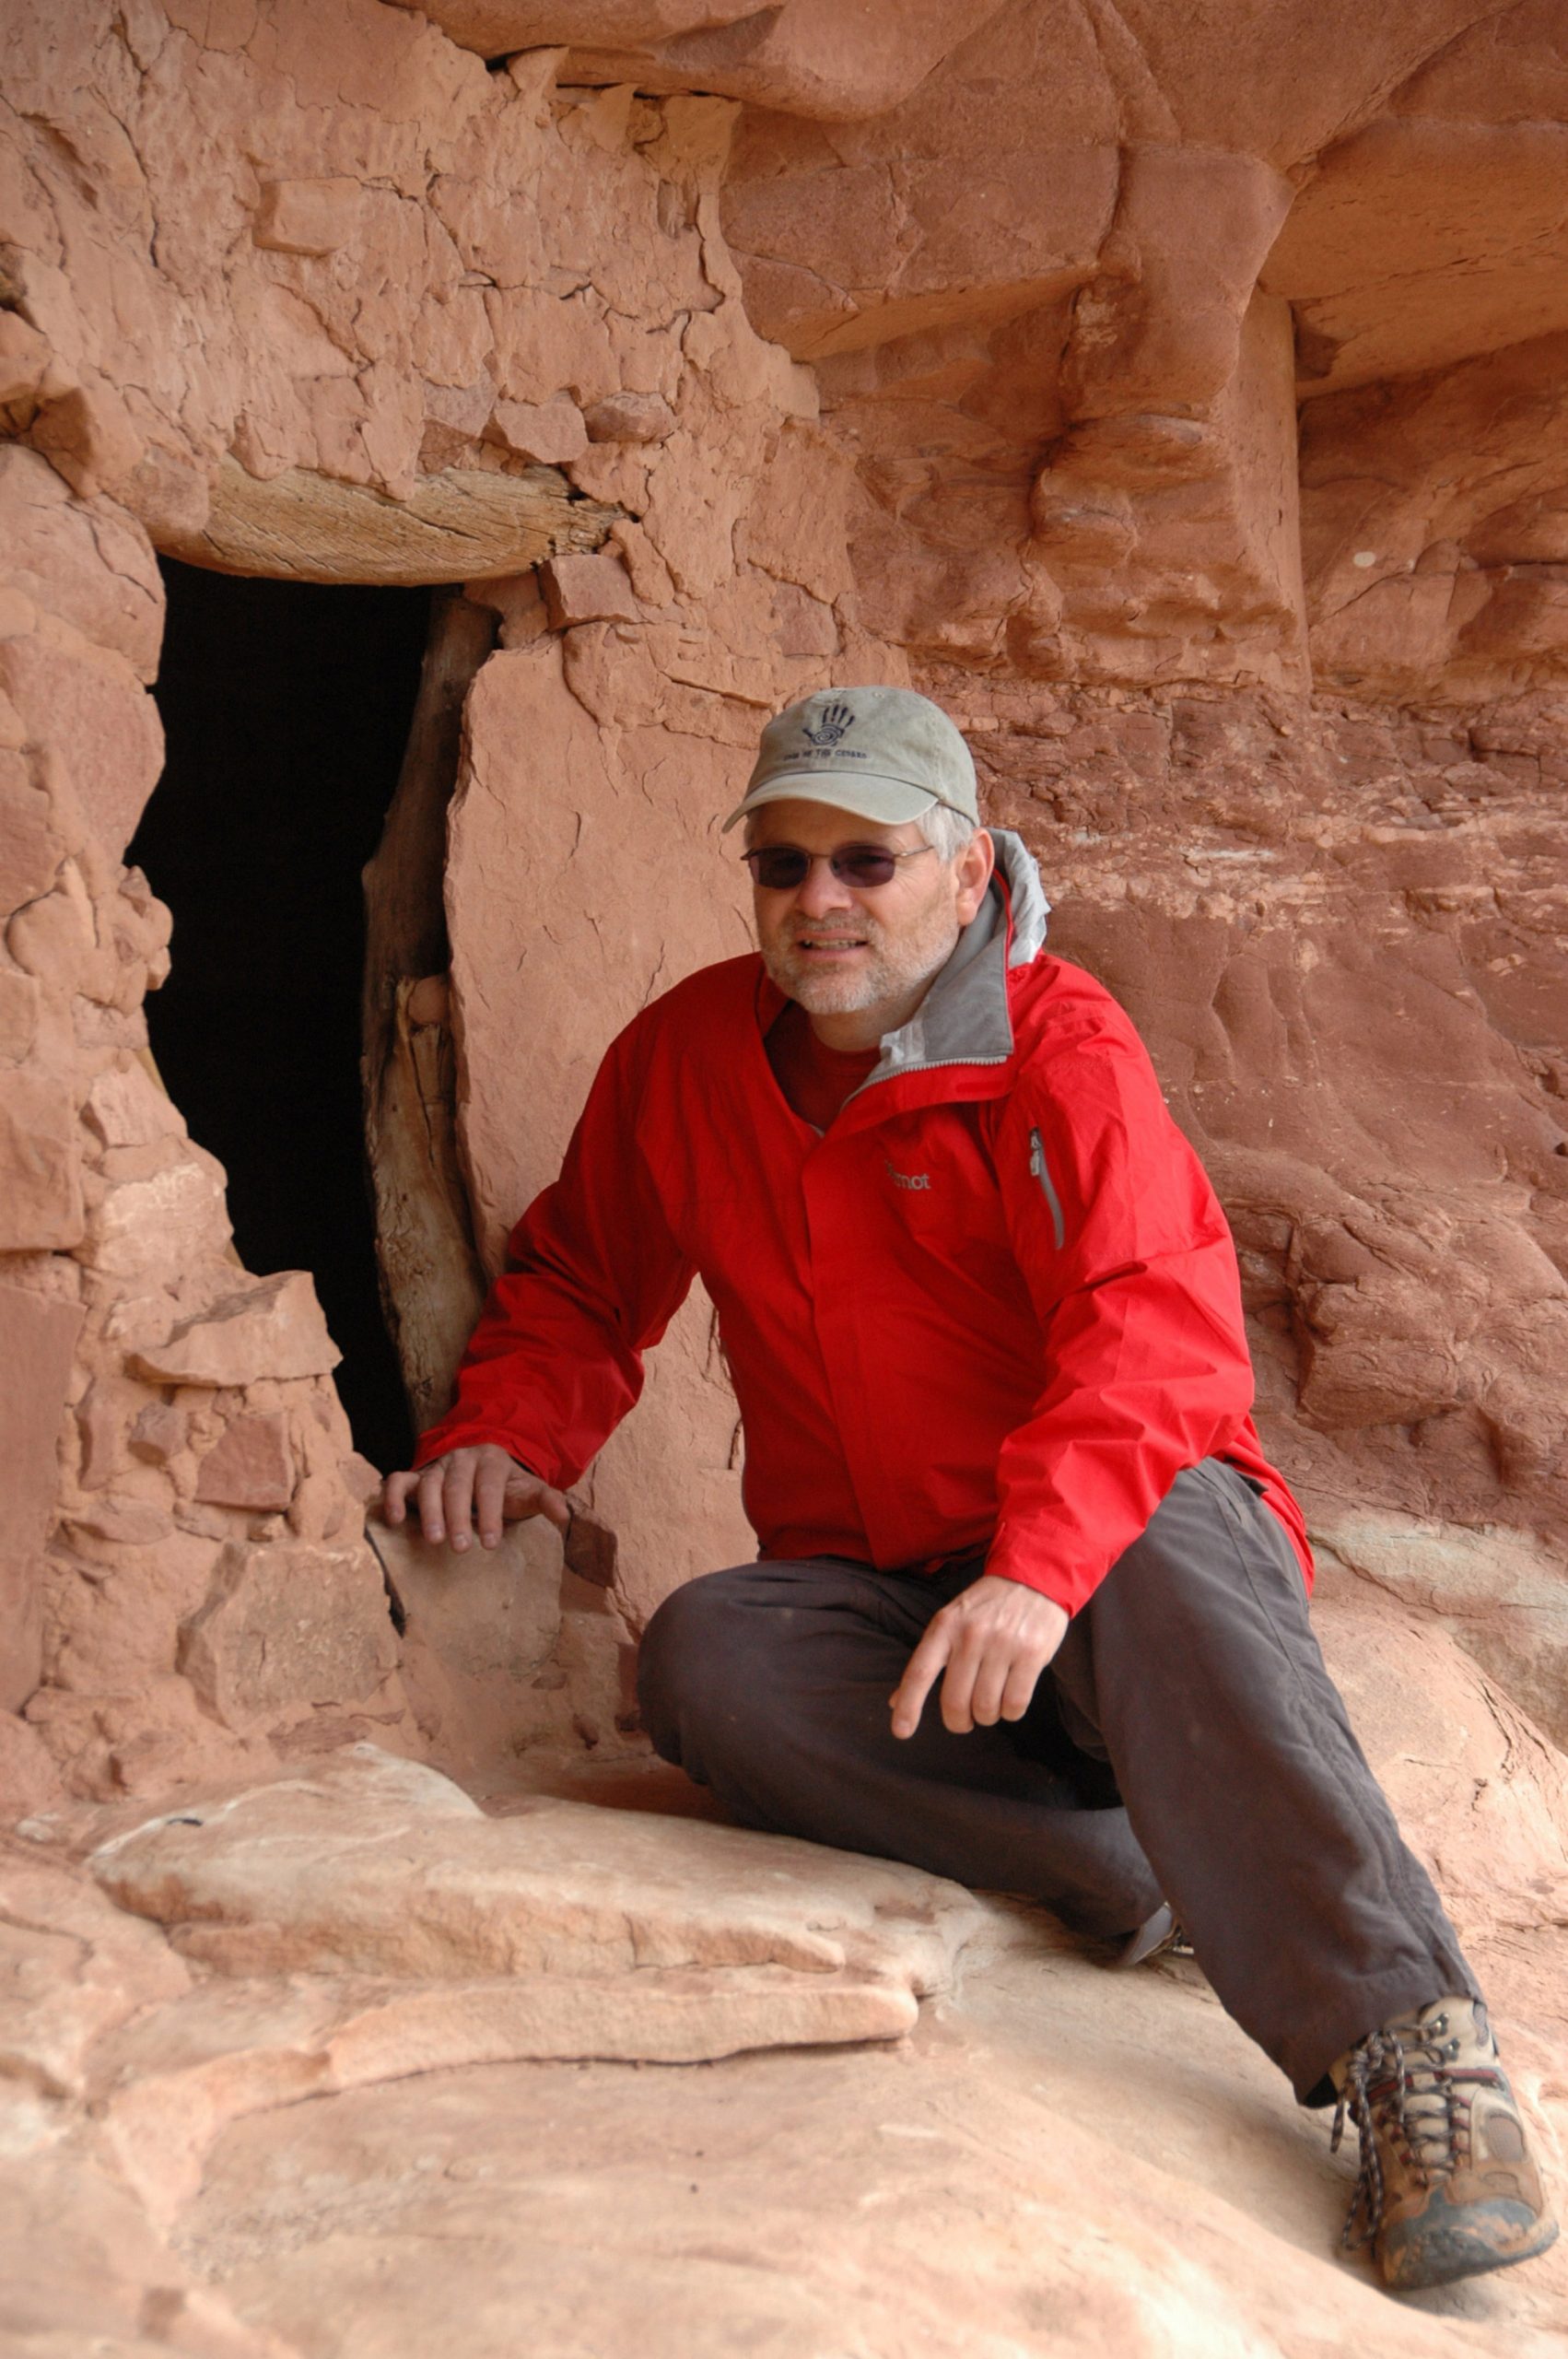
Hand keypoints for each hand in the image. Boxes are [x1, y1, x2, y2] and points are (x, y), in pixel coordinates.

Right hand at [380, 1444, 569, 1552]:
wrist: (482, 1464)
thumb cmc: (506, 1485)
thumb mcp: (528, 1490)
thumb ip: (545, 1500)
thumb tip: (564, 1517)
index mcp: (492, 1461)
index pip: (489, 1486)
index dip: (490, 1514)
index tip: (491, 1544)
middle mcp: (461, 1459)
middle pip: (457, 1486)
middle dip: (458, 1516)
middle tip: (459, 1548)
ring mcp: (436, 1466)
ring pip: (428, 1484)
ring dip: (429, 1512)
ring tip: (434, 1540)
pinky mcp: (415, 1475)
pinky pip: (398, 1480)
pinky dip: (392, 1497)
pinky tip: (392, 1520)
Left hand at [890, 1573, 1068, 1738]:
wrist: (1032, 1578)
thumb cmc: (986, 1608)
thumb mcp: (950, 1622)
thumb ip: (927, 1660)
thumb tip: (895, 1701)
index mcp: (944, 1626)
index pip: (919, 1672)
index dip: (908, 1706)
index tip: (901, 1732)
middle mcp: (970, 1635)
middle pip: (955, 1700)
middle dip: (958, 1722)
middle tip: (964, 1721)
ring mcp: (1002, 1644)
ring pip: (986, 1707)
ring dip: (987, 1717)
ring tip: (991, 1705)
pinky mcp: (1031, 1653)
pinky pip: (1015, 1704)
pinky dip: (1011, 1712)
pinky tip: (1011, 1700)